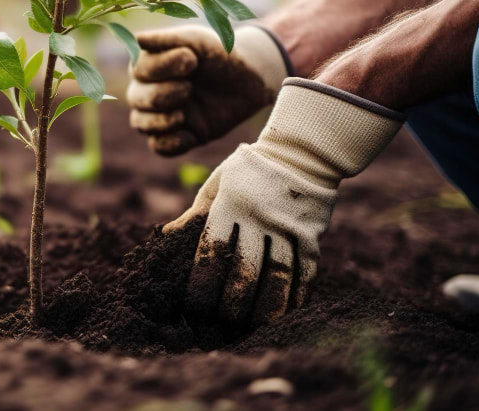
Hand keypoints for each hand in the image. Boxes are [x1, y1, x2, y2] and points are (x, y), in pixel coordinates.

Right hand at [126, 25, 289, 155]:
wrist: (249, 78)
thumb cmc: (219, 54)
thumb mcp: (198, 40)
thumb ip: (168, 39)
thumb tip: (137, 39)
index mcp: (150, 64)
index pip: (138, 70)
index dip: (161, 68)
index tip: (192, 61)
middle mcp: (149, 89)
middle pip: (136, 98)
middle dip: (162, 95)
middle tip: (190, 88)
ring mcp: (162, 114)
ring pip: (141, 123)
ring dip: (159, 121)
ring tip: (182, 114)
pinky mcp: (180, 134)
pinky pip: (160, 147)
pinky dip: (169, 144)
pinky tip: (188, 135)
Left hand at [176, 79, 403, 326]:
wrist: (301, 152)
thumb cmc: (248, 170)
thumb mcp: (217, 183)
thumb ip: (195, 214)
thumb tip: (165, 236)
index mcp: (230, 205)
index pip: (213, 251)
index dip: (203, 282)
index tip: (194, 305)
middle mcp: (259, 217)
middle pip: (246, 269)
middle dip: (232, 302)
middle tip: (221, 322)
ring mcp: (289, 227)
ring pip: (278, 275)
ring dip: (266, 306)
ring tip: (253, 327)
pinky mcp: (312, 234)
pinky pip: (305, 270)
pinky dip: (296, 294)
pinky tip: (287, 312)